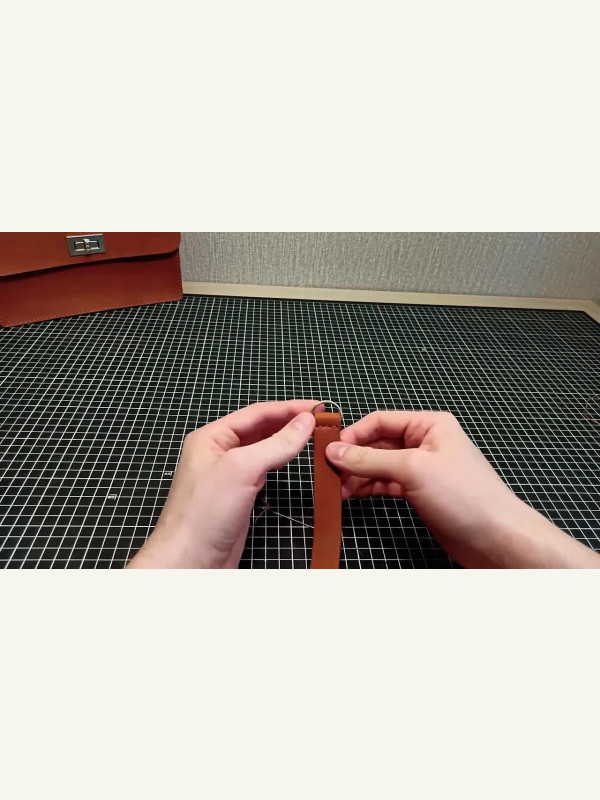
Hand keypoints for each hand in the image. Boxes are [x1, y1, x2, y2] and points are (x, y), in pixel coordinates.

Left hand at [128, 401, 315, 567]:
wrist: (191, 562)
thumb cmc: (205, 513)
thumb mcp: (242, 470)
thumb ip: (276, 444)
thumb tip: (306, 421)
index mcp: (211, 437)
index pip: (256, 413)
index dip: (288, 408)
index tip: (318, 407)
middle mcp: (217, 452)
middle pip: (259, 429)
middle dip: (288, 422)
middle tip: (321, 421)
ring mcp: (228, 475)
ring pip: (262, 449)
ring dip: (286, 441)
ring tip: (313, 436)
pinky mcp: (237, 496)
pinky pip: (262, 470)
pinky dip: (280, 461)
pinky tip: (293, 459)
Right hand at [326, 410, 599, 567]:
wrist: (495, 537)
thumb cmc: (464, 495)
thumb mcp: (413, 470)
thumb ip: (370, 460)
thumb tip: (336, 451)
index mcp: (429, 425)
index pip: (380, 420)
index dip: (353, 434)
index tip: (329, 451)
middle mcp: (425, 442)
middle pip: (378, 443)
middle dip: (352, 457)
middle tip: (327, 473)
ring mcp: (422, 468)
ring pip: (379, 465)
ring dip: (357, 475)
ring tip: (335, 489)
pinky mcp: (420, 492)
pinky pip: (386, 483)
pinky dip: (368, 488)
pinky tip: (351, 495)